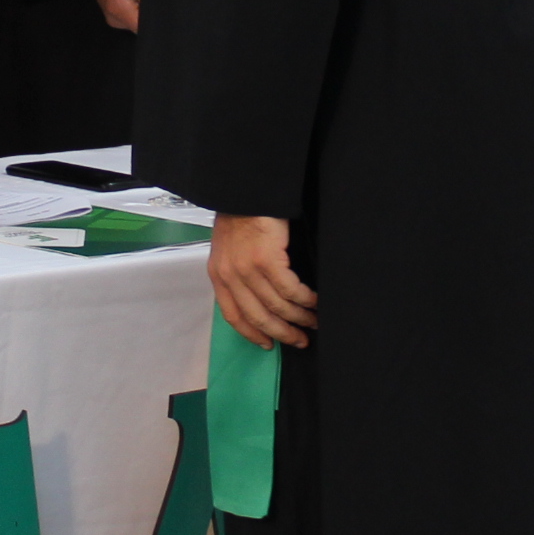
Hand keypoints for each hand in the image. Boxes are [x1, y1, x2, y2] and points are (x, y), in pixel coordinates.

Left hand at [209, 213, 315, 349]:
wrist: (246, 190)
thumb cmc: (242, 215)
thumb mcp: (229, 249)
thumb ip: (237, 274)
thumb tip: (259, 299)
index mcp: (218, 275)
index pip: (233, 315)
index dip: (253, 333)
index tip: (268, 344)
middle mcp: (230, 276)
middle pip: (258, 316)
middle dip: (282, 332)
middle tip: (300, 340)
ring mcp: (247, 269)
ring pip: (277, 306)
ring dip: (299, 317)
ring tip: (314, 322)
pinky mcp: (266, 259)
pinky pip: (290, 289)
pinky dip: (305, 299)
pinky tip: (315, 301)